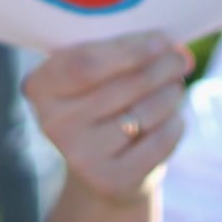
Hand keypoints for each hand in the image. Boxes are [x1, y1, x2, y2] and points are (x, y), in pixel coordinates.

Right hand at [21, 32, 194, 206]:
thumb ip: (126, 50)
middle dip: (160, 68)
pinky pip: (159, 141)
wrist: (102, 166)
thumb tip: (170, 47)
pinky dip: (175, 123)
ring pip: (144, 112)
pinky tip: (173, 117)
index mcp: (41, 86)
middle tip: (180, 60)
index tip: (161, 41)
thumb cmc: (102, 99)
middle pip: (122, 86)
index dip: (130, 51)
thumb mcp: (99, 69)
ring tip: (174, 87)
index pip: (87, 64)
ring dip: (170, 93)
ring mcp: (79, 156)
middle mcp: (52, 123)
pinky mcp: (109, 179)